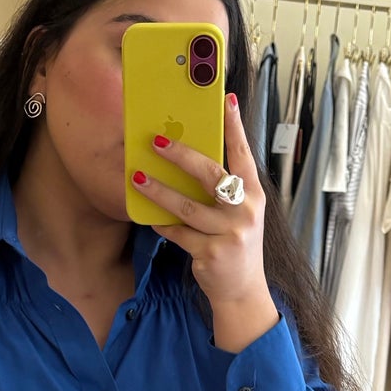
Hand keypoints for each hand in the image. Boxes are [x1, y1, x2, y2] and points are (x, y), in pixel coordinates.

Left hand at [132, 93, 277, 341]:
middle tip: (157, 141)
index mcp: (253, 194)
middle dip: (182, 155)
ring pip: (187, 207)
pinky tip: (147, 216)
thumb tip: (190, 158)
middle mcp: (245, 211)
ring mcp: (229, 234)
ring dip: (159, 191)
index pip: (243, 154)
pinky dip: (162, 224)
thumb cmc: (235, 243)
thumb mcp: (239, 213)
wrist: (242, 290)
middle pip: (211, 174)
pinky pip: (178, 234)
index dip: (234, 126)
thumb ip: (223, 189)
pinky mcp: (211, 254)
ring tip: (136, 178)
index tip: (227, 100)